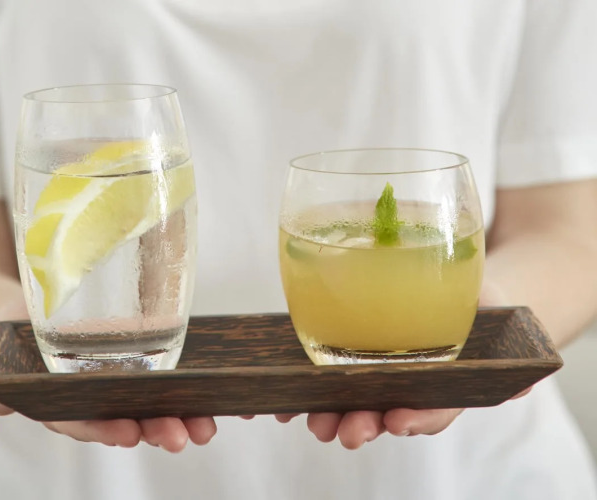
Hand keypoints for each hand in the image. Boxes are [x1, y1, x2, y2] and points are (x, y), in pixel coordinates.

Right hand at [0, 297, 216, 451]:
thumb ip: (1, 376)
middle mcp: (95, 396)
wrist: (30, 308)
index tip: (128, 433)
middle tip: (182, 437)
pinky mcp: (142, 358)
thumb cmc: (16, 328)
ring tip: (206, 428)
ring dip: (181, 418)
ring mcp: (120, 379)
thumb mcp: (4, 342)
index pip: (82, 419)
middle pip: (127, 418)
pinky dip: (194, 389)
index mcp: (62, 397)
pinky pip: (169, 376)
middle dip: (156, 428)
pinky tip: (219, 397)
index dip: (104, 428)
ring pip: (153, 404)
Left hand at [281, 279, 529, 449]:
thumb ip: (500, 346)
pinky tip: (280, 401)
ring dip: (328, 413)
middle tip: (345, 432)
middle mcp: (407, 382)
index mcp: (444, 380)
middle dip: (362, 424)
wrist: (457, 278)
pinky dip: (301, 389)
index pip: (433, 408)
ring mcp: (375, 369)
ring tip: (307, 419)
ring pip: (350, 399)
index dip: (417, 417)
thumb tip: (521, 385)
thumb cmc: (478, 298)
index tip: (398, 420)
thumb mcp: (493, 312)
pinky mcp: (348, 350)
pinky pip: (324, 373)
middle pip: (383, 411)